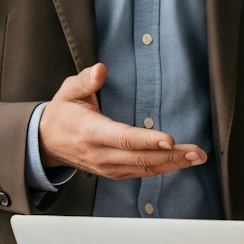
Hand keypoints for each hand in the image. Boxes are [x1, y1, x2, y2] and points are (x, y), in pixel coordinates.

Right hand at [37, 64, 206, 179]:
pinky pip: (141, 173)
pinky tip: (180, 163)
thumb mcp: (68, 91)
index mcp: (91, 132)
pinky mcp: (114, 172)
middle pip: (140, 158)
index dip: (147, 140)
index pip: (123, 138)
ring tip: (196, 157)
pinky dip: (162, 169)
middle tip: (196, 151)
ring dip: (173, 164)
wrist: (46, 142)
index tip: (170, 139)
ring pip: (144, 168)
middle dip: (171, 155)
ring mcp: (107, 166)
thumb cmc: (63, 114)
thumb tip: (100, 69)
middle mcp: (101, 154)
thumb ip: (85, 80)